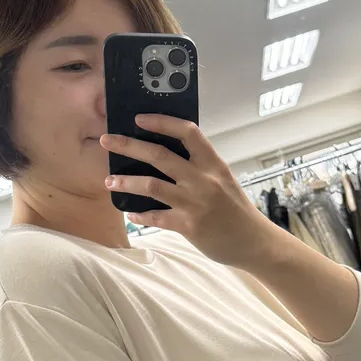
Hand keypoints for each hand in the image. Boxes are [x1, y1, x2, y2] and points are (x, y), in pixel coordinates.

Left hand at [100, 116, 279, 269]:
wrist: (254, 242)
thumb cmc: (236, 210)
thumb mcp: (223, 180)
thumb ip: (199, 168)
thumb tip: (164, 157)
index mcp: (213, 164)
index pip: (187, 132)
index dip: (161, 122)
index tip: (139, 118)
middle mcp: (203, 179)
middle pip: (159, 155)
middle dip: (128, 145)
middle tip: (107, 141)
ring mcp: (195, 202)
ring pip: (151, 185)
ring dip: (125, 182)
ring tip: (109, 181)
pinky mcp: (189, 226)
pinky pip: (156, 217)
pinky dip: (140, 215)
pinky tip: (130, 213)